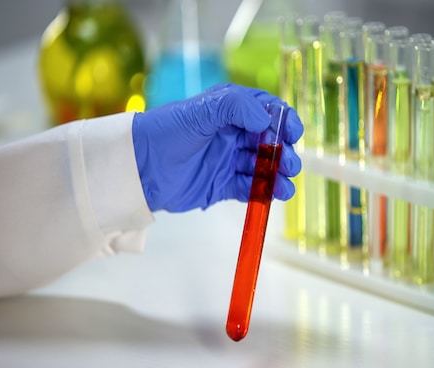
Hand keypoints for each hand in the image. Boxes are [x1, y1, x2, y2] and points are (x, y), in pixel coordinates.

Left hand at [132, 83, 303, 212]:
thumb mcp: (200, 112)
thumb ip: (235, 107)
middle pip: (269, 142)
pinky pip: (249, 188)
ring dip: (277, 174)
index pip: (265, 112)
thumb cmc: (166, 132)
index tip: (294, 132)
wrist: (139, 167)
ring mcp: (228, 161)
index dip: (283, 120)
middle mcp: (232, 135)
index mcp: (229, 111)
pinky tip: (274, 194)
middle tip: (290, 163)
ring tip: (286, 184)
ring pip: (262, 167)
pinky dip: (263, 192)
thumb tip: (265, 121)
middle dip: (283, 152)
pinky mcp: (222, 185)